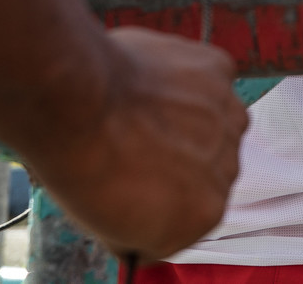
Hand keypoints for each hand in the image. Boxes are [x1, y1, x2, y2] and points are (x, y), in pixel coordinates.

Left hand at [24, 27, 247, 259]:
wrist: (72, 104)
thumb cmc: (83, 168)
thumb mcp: (110, 228)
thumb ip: (146, 230)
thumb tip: (145, 229)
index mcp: (207, 215)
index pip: (192, 212)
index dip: (161, 198)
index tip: (135, 184)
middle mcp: (229, 167)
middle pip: (208, 166)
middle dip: (178, 159)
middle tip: (135, 146)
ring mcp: (227, 116)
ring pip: (214, 122)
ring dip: (189, 119)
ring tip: (143, 113)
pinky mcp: (219, 71)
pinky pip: (210, 79)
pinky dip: (188, 81)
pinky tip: (153, 85)